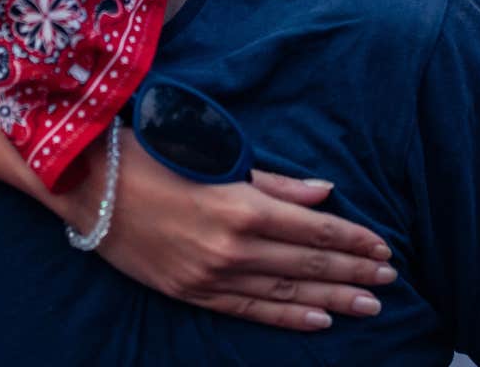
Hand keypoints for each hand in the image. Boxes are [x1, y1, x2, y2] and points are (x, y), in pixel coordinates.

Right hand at [60, 141, 397, 330]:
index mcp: (241, 206)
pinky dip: (287, 316)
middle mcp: (231, 247)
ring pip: (286, 291)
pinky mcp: (191, 293)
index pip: (314, 228)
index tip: (383, 247)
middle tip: (388, 280)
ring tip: (369, 305)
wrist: (90, 189)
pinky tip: (319, 321)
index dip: (352, 240)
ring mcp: (211, 276)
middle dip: (352, 271)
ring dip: (332, 298)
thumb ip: (275, 183)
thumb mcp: (218, 158)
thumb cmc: (154, 158)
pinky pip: (249, 310)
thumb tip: (324, 193)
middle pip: (307, 263)